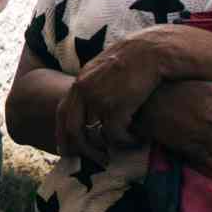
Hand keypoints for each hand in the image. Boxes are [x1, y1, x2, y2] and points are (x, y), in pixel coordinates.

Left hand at [62, 26, 176, 152]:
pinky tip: (138, 139)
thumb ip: (92, 85)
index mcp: (79, 82)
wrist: (150, 51)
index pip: (62, 113)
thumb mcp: (103, 69)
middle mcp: (84, 91)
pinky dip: (127, 141)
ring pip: (96, 135)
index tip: (65, 151)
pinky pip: (116, 135)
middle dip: (82, 149)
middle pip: (74, 129)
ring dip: (109, 147)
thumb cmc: (132, 60)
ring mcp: (99, 99)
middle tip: (95, 160)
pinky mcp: (117, 106)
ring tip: (121, 149)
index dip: (62, 134)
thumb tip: (88, 104)